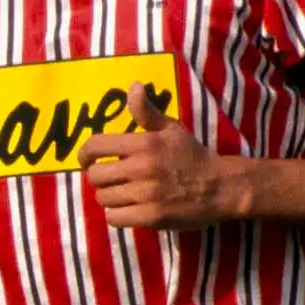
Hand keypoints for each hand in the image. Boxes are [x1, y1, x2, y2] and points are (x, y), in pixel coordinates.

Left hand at [79, 88, 236, 232]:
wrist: (220, 187)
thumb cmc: (191, 156)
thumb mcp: (171, 129)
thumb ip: (147, 112)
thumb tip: (133, 86)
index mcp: (144, 143)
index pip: (96, 145)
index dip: (84, 155)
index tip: (86, 161)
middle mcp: (142, 167)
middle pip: (96, 176)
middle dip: (99, 178)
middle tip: (111, 180)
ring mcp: (146, 194)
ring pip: (104, 198)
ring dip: (109, 198)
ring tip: (122, 194)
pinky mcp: (151, 217)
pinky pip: (115, 218)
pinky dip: (117, 216)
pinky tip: (128, 210)